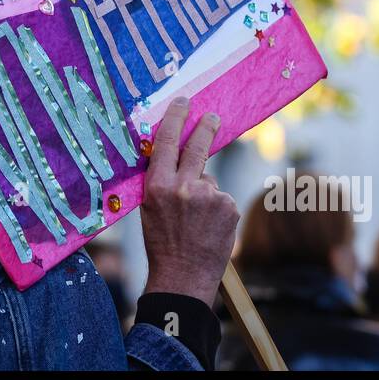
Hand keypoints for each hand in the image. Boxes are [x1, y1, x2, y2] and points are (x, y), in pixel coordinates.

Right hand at [140, 96, 240, 305]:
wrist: (183, 277)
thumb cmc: (162, 243)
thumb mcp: (150, 208)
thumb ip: (161, 182)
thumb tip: (173, 157)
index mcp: (158, 185)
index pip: (166, 141)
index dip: (175, 117)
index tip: (182, 102)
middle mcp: (184, 186)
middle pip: (198, 146)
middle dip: (205, 127)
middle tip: (212, 116)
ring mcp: (209, 196)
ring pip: (209, 181)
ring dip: (205, 193)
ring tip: (196, 221)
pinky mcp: (229, 207)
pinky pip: (222, 199)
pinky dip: (217, 209)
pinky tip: (209, 227)